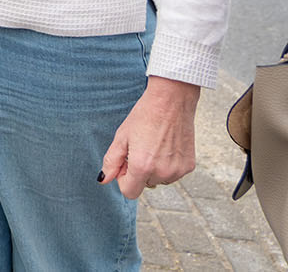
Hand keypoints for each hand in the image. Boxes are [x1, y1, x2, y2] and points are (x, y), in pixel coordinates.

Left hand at [99, 76, 199, 198]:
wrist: (172, 101)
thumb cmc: (143, 116)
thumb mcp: (121, 137)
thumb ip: (112, 161)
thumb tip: (103, 180)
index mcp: (142, 167)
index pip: (129, 192)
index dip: (123, 178)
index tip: (125, 162)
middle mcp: (162, 173)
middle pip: (144, 184)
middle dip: (138, 171)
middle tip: (140, 147)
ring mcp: (178, 171)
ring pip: (159, 179)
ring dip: (154, 168)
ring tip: (153, 144)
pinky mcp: (189, 166)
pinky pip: (173, 173)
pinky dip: (167, 164)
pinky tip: (166, 145)